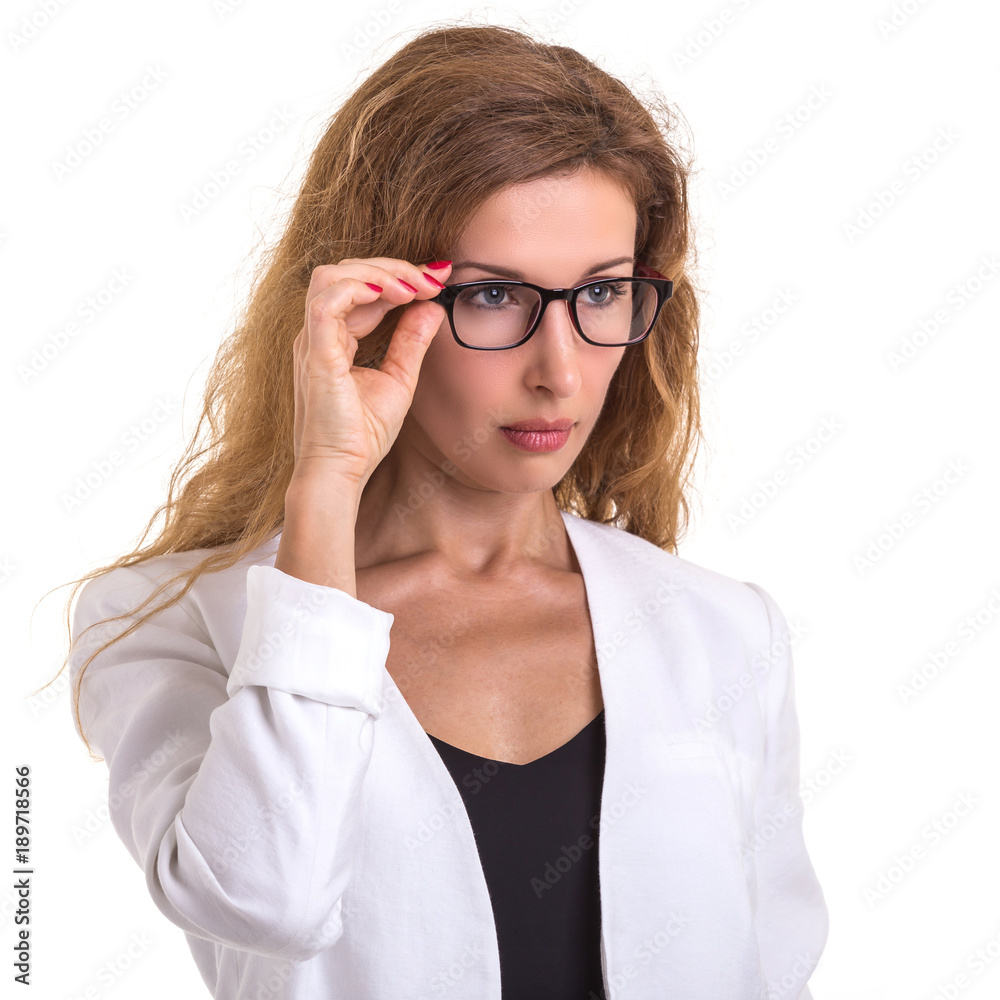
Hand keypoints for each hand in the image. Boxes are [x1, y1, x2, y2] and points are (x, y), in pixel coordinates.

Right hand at [288, 257, 451, 489]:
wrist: (340, 471)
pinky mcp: (315, 354)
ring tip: (413, 286)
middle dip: (393, 268)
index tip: (438, 277)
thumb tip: (432, 307)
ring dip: (377, 273)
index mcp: (334, 339)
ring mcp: (312, 342)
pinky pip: (327, 302)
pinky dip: (359, 288)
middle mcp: (318, 334)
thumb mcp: (398, 380)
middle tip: (433, 278)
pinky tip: (395, 294)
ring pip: (332, 276)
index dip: (399, 276)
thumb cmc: (361, 436)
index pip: (360, 288)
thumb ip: (411, 342)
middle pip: (346, 272)